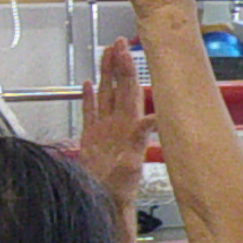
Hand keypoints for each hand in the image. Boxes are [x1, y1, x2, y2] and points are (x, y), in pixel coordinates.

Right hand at [74, 38, 153, 202]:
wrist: (105, 199)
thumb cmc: (121, 186)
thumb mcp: (131, 163)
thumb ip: (140, 141)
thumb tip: (154, 121)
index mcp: (128, 125)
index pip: (129, 91)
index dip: (127, 71)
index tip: (126, 52)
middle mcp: (118, 123)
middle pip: (118, 87)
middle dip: (118, 64)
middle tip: (117, 43)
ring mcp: (105, 128)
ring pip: (105, 94)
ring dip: (105, 74)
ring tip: (105, 54)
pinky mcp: (92, 136)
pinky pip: (90, 112)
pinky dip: (89, 98)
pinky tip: (87, 85)